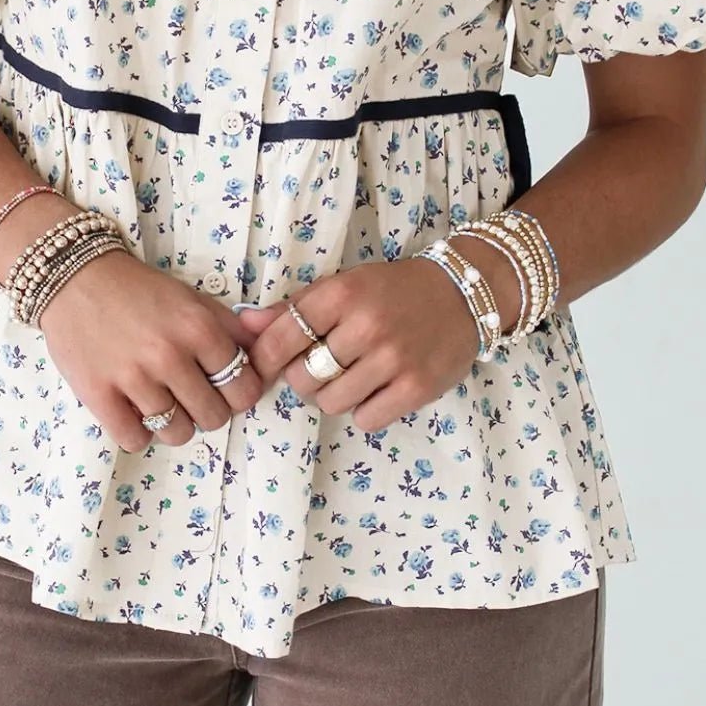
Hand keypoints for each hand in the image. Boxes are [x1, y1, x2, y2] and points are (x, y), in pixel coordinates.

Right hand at [38, 250, 264, 452]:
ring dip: (174, 424)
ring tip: (161, 402)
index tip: (224, 387)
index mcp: (199, 328)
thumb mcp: (193, 299)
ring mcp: (133, 378)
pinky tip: (134, 409)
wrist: (76, 278)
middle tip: (190, 395)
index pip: (244, 389)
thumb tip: (267, 349)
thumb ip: (232, 328)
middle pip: (214, 417)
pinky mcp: (98, 395)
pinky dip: (138, 432)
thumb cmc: (139, 289)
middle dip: (207, 410)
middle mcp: (170, 355)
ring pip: (177, 433)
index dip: (238, 392)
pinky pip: (134, 440)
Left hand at [235, 258, 482, 432]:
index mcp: (342, 294)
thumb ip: (293, 308)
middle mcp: (366, 325)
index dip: (265, 358)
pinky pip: (366, 419)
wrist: (462, 294)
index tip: (269, 364)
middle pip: (302, 378)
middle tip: (323, 366)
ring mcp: (393, 359)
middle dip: (304, 378)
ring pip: (331, 402)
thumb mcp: (343, 286)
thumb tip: (243, 324)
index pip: (282, 338)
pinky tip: (377, 388)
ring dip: (334, 396)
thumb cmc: (392, 291)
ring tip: (352, 377)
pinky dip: (365, 410)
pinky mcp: (417, 388)